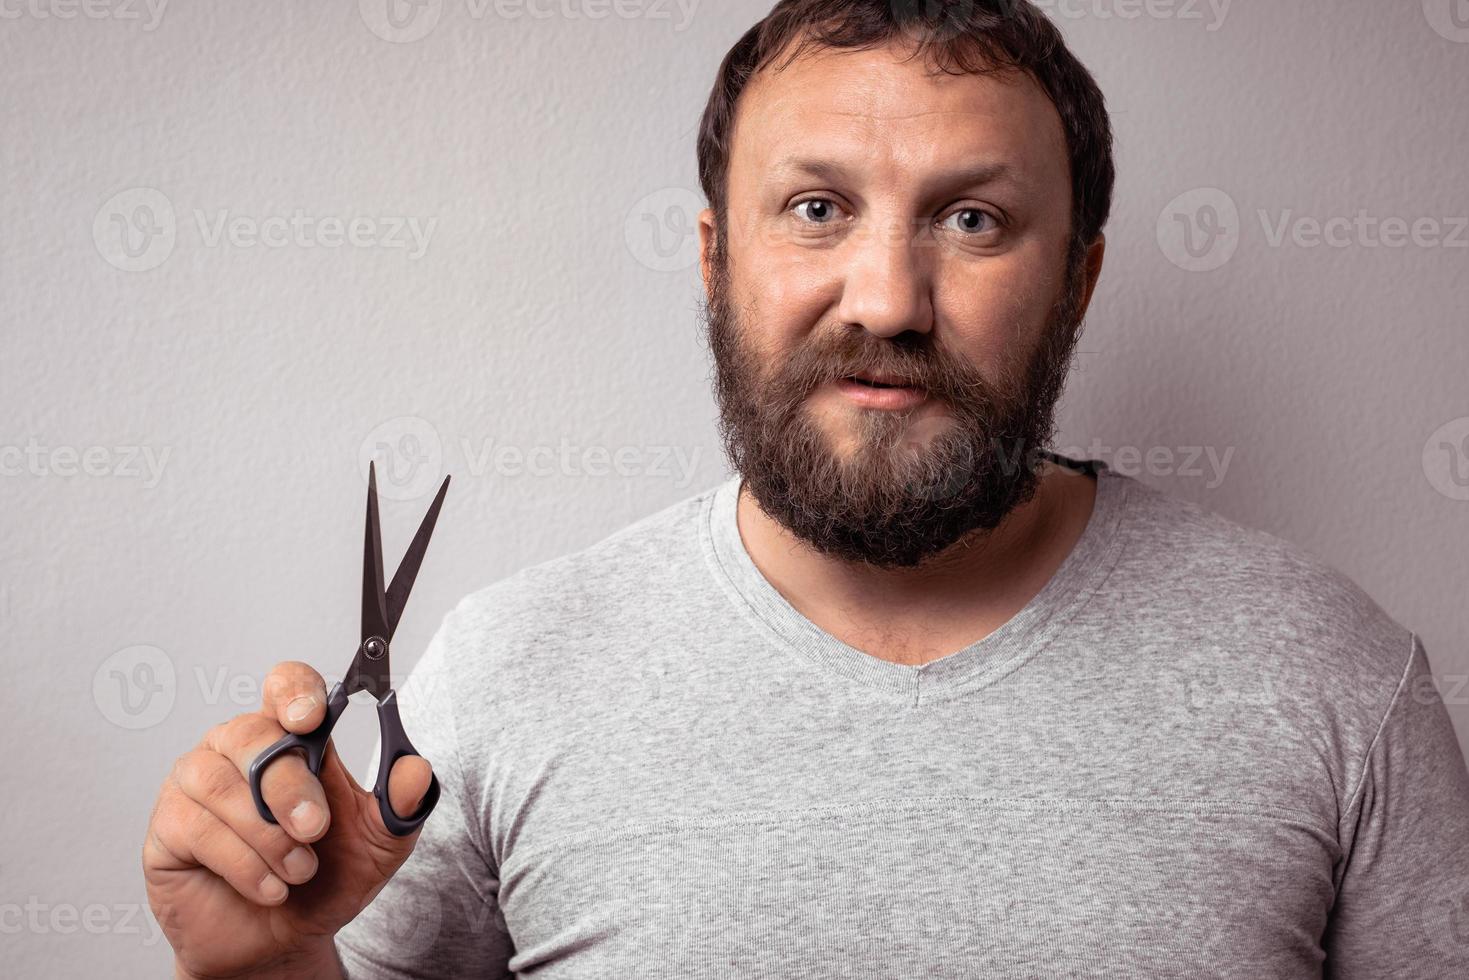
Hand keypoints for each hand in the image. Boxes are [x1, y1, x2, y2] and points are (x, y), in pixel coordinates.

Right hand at [143, 660, 434, 978]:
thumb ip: (399, 806)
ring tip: (298, 869)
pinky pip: (198, 829)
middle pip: (252, 735)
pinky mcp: (168, 827)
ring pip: (222, 785)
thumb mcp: (379, 844)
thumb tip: (415, 770)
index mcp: (290, 736)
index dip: (294, 691)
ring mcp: (196, 784)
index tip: (311, 718)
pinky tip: (269, 887)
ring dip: (268, 836)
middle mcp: (237, 749)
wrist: (283, 940)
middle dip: (289, 786)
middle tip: (314, 828)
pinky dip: (244, 864)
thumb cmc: (325, 878)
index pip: (284, 685)